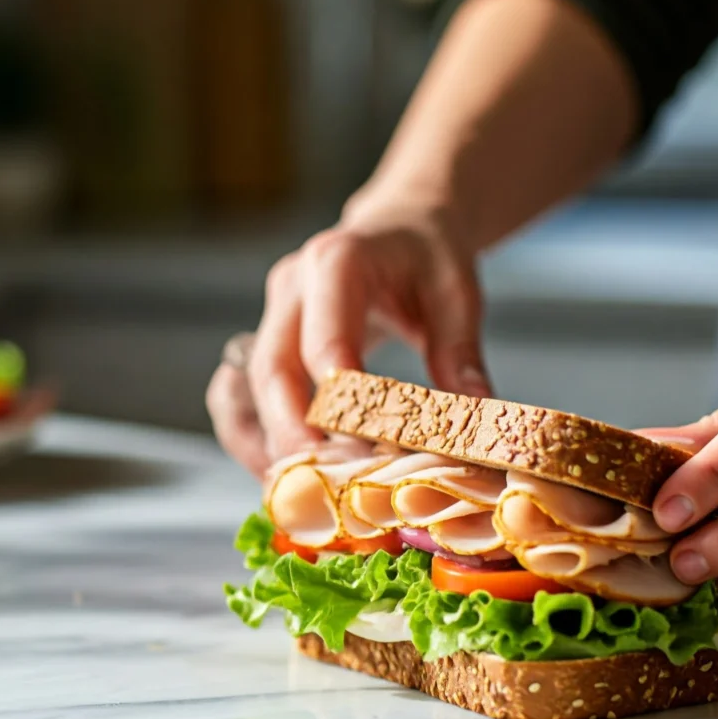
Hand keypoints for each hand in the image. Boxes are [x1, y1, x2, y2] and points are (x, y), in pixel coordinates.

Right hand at [206, 194, 489, 477]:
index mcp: (338, 262)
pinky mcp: (269, 340)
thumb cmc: (427, 254)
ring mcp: (273, 315)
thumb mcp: (456, 292)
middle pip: (272, 369)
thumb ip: (460, 352)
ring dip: (266, 443)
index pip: (325, 340)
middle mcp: (292, 287)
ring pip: (248, 388)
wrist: (400, 223)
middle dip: (292, 434)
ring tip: (297, 495)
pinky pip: (244, 394)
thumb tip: (474, 415)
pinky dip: (257, 437)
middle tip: (321, 487)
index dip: (336, 401)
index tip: (357, 452)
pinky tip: (284, 476)